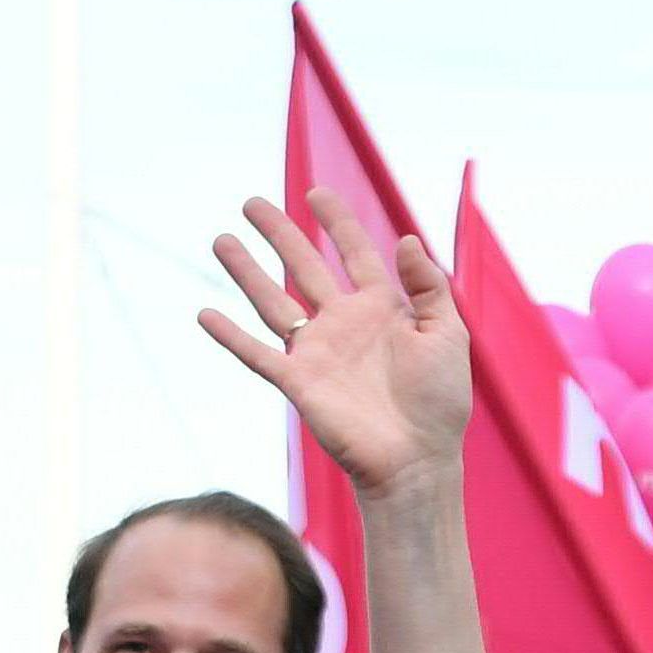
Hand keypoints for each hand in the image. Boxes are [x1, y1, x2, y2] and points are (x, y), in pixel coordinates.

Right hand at [202, 190, 473, 499]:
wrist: (416, 460)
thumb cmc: (440, 403)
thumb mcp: (447, 335)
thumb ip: (428, 287)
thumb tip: (406, 239)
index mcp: (382, 308)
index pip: (355, 252)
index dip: (337, 222)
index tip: (316, 193)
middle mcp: (344, 324)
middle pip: (304, 265)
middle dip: (279, 233)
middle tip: (252, 202)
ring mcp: (318, 351)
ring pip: (273, 300)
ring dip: (246, 271)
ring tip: (221, 240)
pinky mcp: (299, 382)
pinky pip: (258, 354)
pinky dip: (231, 336)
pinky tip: (205, 314)